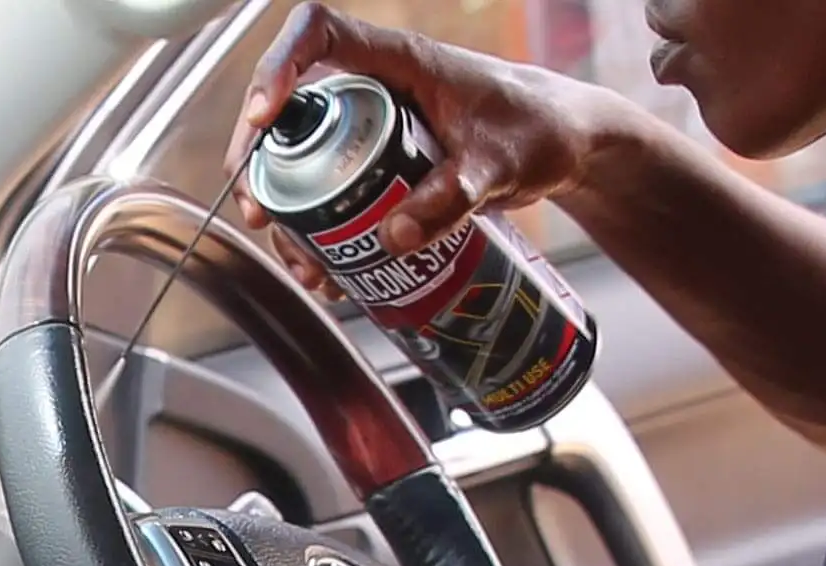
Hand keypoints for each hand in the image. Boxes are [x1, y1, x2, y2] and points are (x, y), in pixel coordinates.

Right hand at [226, 2, 627, 290]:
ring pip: (308, 158)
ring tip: (302, 263)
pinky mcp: (386, 167)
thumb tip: (393, 238)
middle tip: (261, 213)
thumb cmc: (537, 130)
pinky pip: (338, 190)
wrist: (564, 146)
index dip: (279, 66)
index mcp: (398, 61)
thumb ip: (452, 198)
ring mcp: (376, 129)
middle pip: (294, 109)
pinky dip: (324, 229)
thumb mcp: (497, 165)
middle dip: (264, 162)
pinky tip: (328, 272)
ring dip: (291, 209)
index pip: (319, 34)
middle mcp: (376, 88)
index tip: (264, 117)